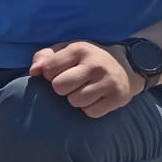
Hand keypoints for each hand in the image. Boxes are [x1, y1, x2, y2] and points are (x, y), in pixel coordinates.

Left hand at [29, 41, 143, 118]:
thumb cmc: (87, 59)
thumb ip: (45, 57)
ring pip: (75, 101)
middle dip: (62, 89)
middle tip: (73, 83)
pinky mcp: (117, 98)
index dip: (50, 75)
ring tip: (85, 90)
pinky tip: (96, 98)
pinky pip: (90, 112)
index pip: (49, 70)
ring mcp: (108, 81)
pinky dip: (90, 108)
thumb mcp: (67, 50)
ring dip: (76, 100)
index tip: (61, 72)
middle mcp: (95, 64)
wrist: (127, 65)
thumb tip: (33, 71)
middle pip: (60, 87)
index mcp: (80, 49)